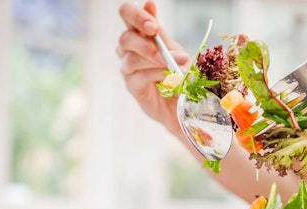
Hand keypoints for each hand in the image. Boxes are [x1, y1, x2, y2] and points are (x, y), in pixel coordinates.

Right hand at [117, 1, 190, 131]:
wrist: (181, 101)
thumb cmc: (176, 72)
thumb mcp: (173, 48)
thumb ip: (160, 31)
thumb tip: (149, 3)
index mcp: (139, 33)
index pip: (126, 14)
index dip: (136, 16)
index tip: (153, 25)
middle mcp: (128, 49)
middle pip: (125, 37)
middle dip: (145, 41)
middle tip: (162, 48)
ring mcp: (128, 68)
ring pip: (131, 58)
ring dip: (155, 59)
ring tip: (174, 65)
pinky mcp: (132, 86)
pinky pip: (138, 76)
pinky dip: (155, 74)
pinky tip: (169, 77)